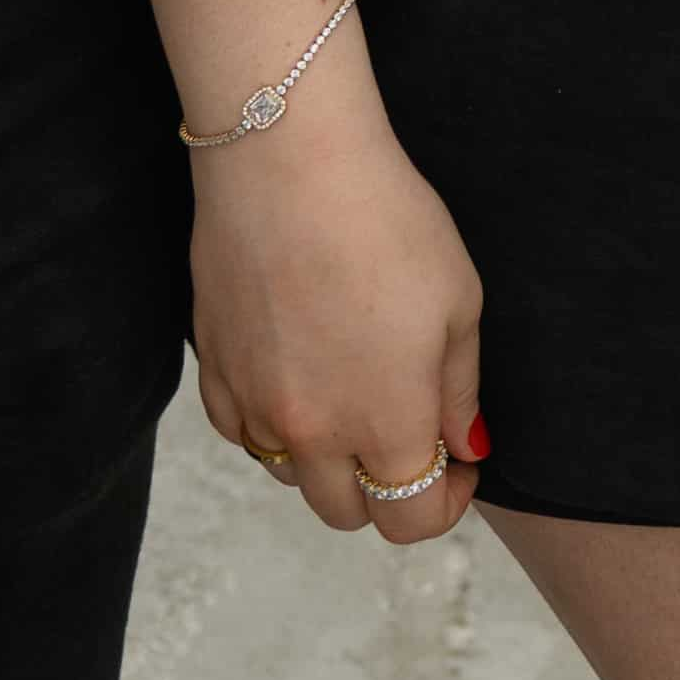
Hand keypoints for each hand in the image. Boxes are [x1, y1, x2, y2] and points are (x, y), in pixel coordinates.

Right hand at [189, 104, 485, 547]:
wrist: (288, 161)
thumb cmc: (386, 221)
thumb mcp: (458, 303)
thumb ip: (459, 392)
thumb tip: (465, 449)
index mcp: (384, 423)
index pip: (411, 519)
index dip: (445, 502)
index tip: (460, 464)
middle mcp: (313, 432)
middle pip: (347, 512)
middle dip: (388, 490)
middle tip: (412, 435)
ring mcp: (255, 405)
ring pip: (291, 476)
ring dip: (328, 460)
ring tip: (355, 396)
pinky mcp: (214, 371)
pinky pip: (243, 433)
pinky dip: (274, 426)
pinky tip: (300, 379)